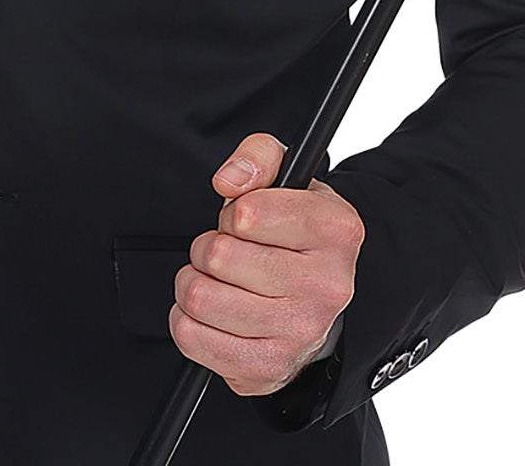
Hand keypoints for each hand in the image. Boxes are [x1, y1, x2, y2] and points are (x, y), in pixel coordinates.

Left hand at [171, 132, 361, 397]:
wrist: (313, 302)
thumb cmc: (293, 233)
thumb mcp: (286, 176)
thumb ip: (258, 156)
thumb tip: (228, 181)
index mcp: (337, 230)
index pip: (248, 213)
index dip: (233, 211)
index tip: (244, 218)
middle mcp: (327, 286)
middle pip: (218, 255)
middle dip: (208, 245)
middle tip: (225, 251)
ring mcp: (300, 333)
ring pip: (200, 296)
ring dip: (193, 281)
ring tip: (215, 279)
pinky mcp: (267, 368)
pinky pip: (191, 337)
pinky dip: (186, 319)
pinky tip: (212, 311)